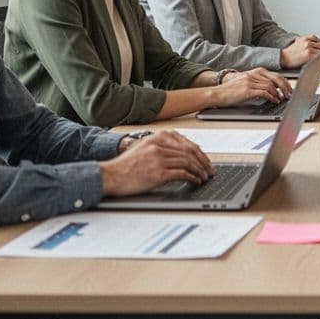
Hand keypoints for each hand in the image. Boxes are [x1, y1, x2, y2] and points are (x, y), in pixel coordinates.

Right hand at [99, 130, 213, 195]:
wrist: (110, 175)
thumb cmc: (125, 166)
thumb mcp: (143, 149)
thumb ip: (160, 147)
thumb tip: (181, 155)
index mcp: (157, 137)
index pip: (186, 143)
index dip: (199, 152)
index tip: (204, 160)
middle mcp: (159, 145)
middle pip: (190, 152)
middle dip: (203, 162)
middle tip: (209, 170)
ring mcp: (159, 159)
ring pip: (188, 162)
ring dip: (200, 171)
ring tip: (204, 177)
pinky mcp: (158, 173)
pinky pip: (182, 174)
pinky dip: (192, 178)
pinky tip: (195, 181)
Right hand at [216, 68, 291, 104]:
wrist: (217, 93)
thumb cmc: (231, 90)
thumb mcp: (246, 82)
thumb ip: (258, 82)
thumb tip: (272, 89)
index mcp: (255, 71)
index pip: (275, 75)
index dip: (284, 82)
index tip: (289, 89)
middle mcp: (253, 74)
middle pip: (276, 79)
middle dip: (285, 87)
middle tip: (289, 94)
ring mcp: (250, 81)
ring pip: (270, 86)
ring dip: (279, 93)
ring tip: (282, 99)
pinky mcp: (247, 90)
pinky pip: (264, 92)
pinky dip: (271, 97)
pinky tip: (274, 100)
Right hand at [280, 35, 319, 68]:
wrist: (282, 58)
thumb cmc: (290, 54)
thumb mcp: (298, 44)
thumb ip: (306, 44)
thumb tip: (317, 49)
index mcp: (305, 38)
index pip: (318, 40)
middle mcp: (307, 41)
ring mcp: (308, 47)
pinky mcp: (308, 54)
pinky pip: (319, 56)